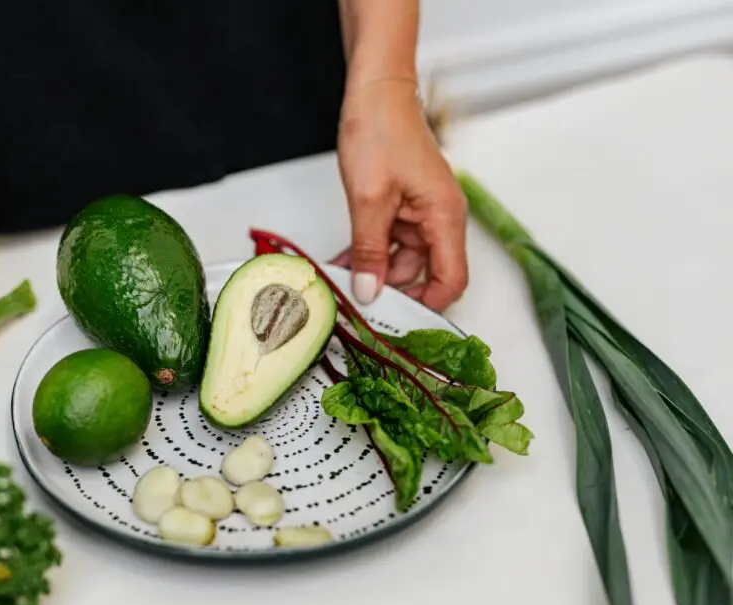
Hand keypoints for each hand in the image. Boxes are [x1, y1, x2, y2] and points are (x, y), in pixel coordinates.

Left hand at [333, 78, 468, 310]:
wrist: (375, 93)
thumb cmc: (382, 131)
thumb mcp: (369, 200)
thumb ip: (370, 250)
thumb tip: (369, 291)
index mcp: (444, 218)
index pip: (451, 279)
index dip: (429, 305)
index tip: (399, 322)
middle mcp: (438, 218)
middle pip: (424, 273)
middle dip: (393, 291)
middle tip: (360, 308)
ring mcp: (419, 212)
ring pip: (402, 259)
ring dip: (374, 272)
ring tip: (343, 283)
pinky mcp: (402, 206)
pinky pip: (389, 241)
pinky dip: (369, 253)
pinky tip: (344, 262)